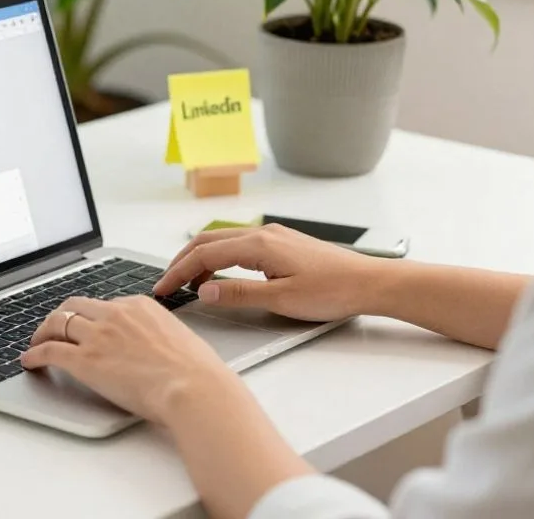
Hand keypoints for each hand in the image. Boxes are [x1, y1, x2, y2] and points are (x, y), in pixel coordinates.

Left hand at [21, 296, 239, 423]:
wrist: (193, 387)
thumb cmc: (196, 371)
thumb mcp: (179, 338)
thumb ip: (159, 334)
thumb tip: (157, 345)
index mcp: (139, 305)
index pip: (104, 304)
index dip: (90, 315)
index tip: (85, 324)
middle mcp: (114, 314)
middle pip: (74, 305)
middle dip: (60, 315)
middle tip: (53, 327)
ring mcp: (97, 335)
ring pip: (57, 322)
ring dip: (42, 332)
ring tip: (37, 342)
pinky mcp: (84, 360)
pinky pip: (49, 350)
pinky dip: (34, 354)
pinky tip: (29, 360)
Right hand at [154, 224, 387, 321]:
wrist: (370, 282)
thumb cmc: (333, 291)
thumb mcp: (282, 299)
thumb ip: (239, 294)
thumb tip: (204, 291)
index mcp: (258, 245)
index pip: (204, 255)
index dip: (178, 272)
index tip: (162, 288)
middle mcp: (262, 233)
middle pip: (207, 241)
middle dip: (182, 261)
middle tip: (167, 283)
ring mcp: (273, 236)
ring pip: (222, 240)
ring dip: (200, 258)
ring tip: (189, 283)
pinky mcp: (282, 242)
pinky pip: (238, 243)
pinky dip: (219, 256)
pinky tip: (221, 274)